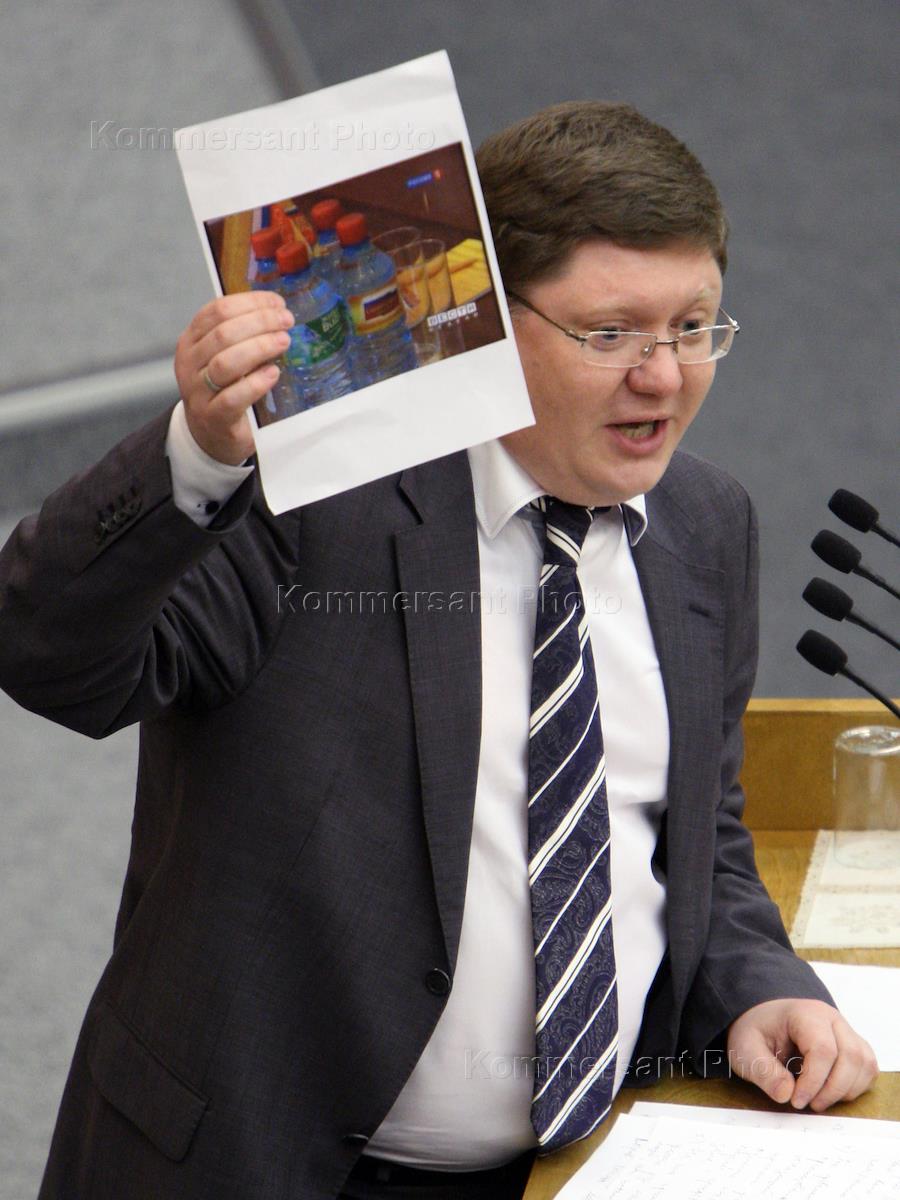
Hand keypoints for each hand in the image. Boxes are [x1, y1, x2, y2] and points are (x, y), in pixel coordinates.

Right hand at [174, 291, 294, 464]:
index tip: (277, 303)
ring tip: (283, 342)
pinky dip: (256, 383)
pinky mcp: (213, 417)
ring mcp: (197, 391)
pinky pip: (233, 397)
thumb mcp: (226, 356)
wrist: (210, 435)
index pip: (217, 311)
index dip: (250, 302)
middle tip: (286, 322)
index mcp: (191, 340)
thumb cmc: (224, 389)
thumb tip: (277, 311)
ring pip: (226, 362)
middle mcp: (189, 363)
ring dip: (259, 348)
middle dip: (260, 322)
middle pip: (223, 333)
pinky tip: (273, 374)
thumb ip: (242, 335)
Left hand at [726, 997, 877, 1111]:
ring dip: (845, 1090)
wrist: (762, 1021)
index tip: (796, 1101)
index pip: (823, 1049)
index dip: (814, 1081)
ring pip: (864, 1063)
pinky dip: (854, 1086)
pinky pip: (867, 1068)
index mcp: (805, 1014)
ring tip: (818, 1099)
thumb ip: (762, 1071)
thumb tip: (786, 1095)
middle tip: (809, 1104)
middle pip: (850, 1056)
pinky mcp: (853, 1046)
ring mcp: (845, 1031)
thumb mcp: (745, 1049)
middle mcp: (831, 1019)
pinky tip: (830, 1092)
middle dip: (832, 1089)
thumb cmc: (755, 1032)